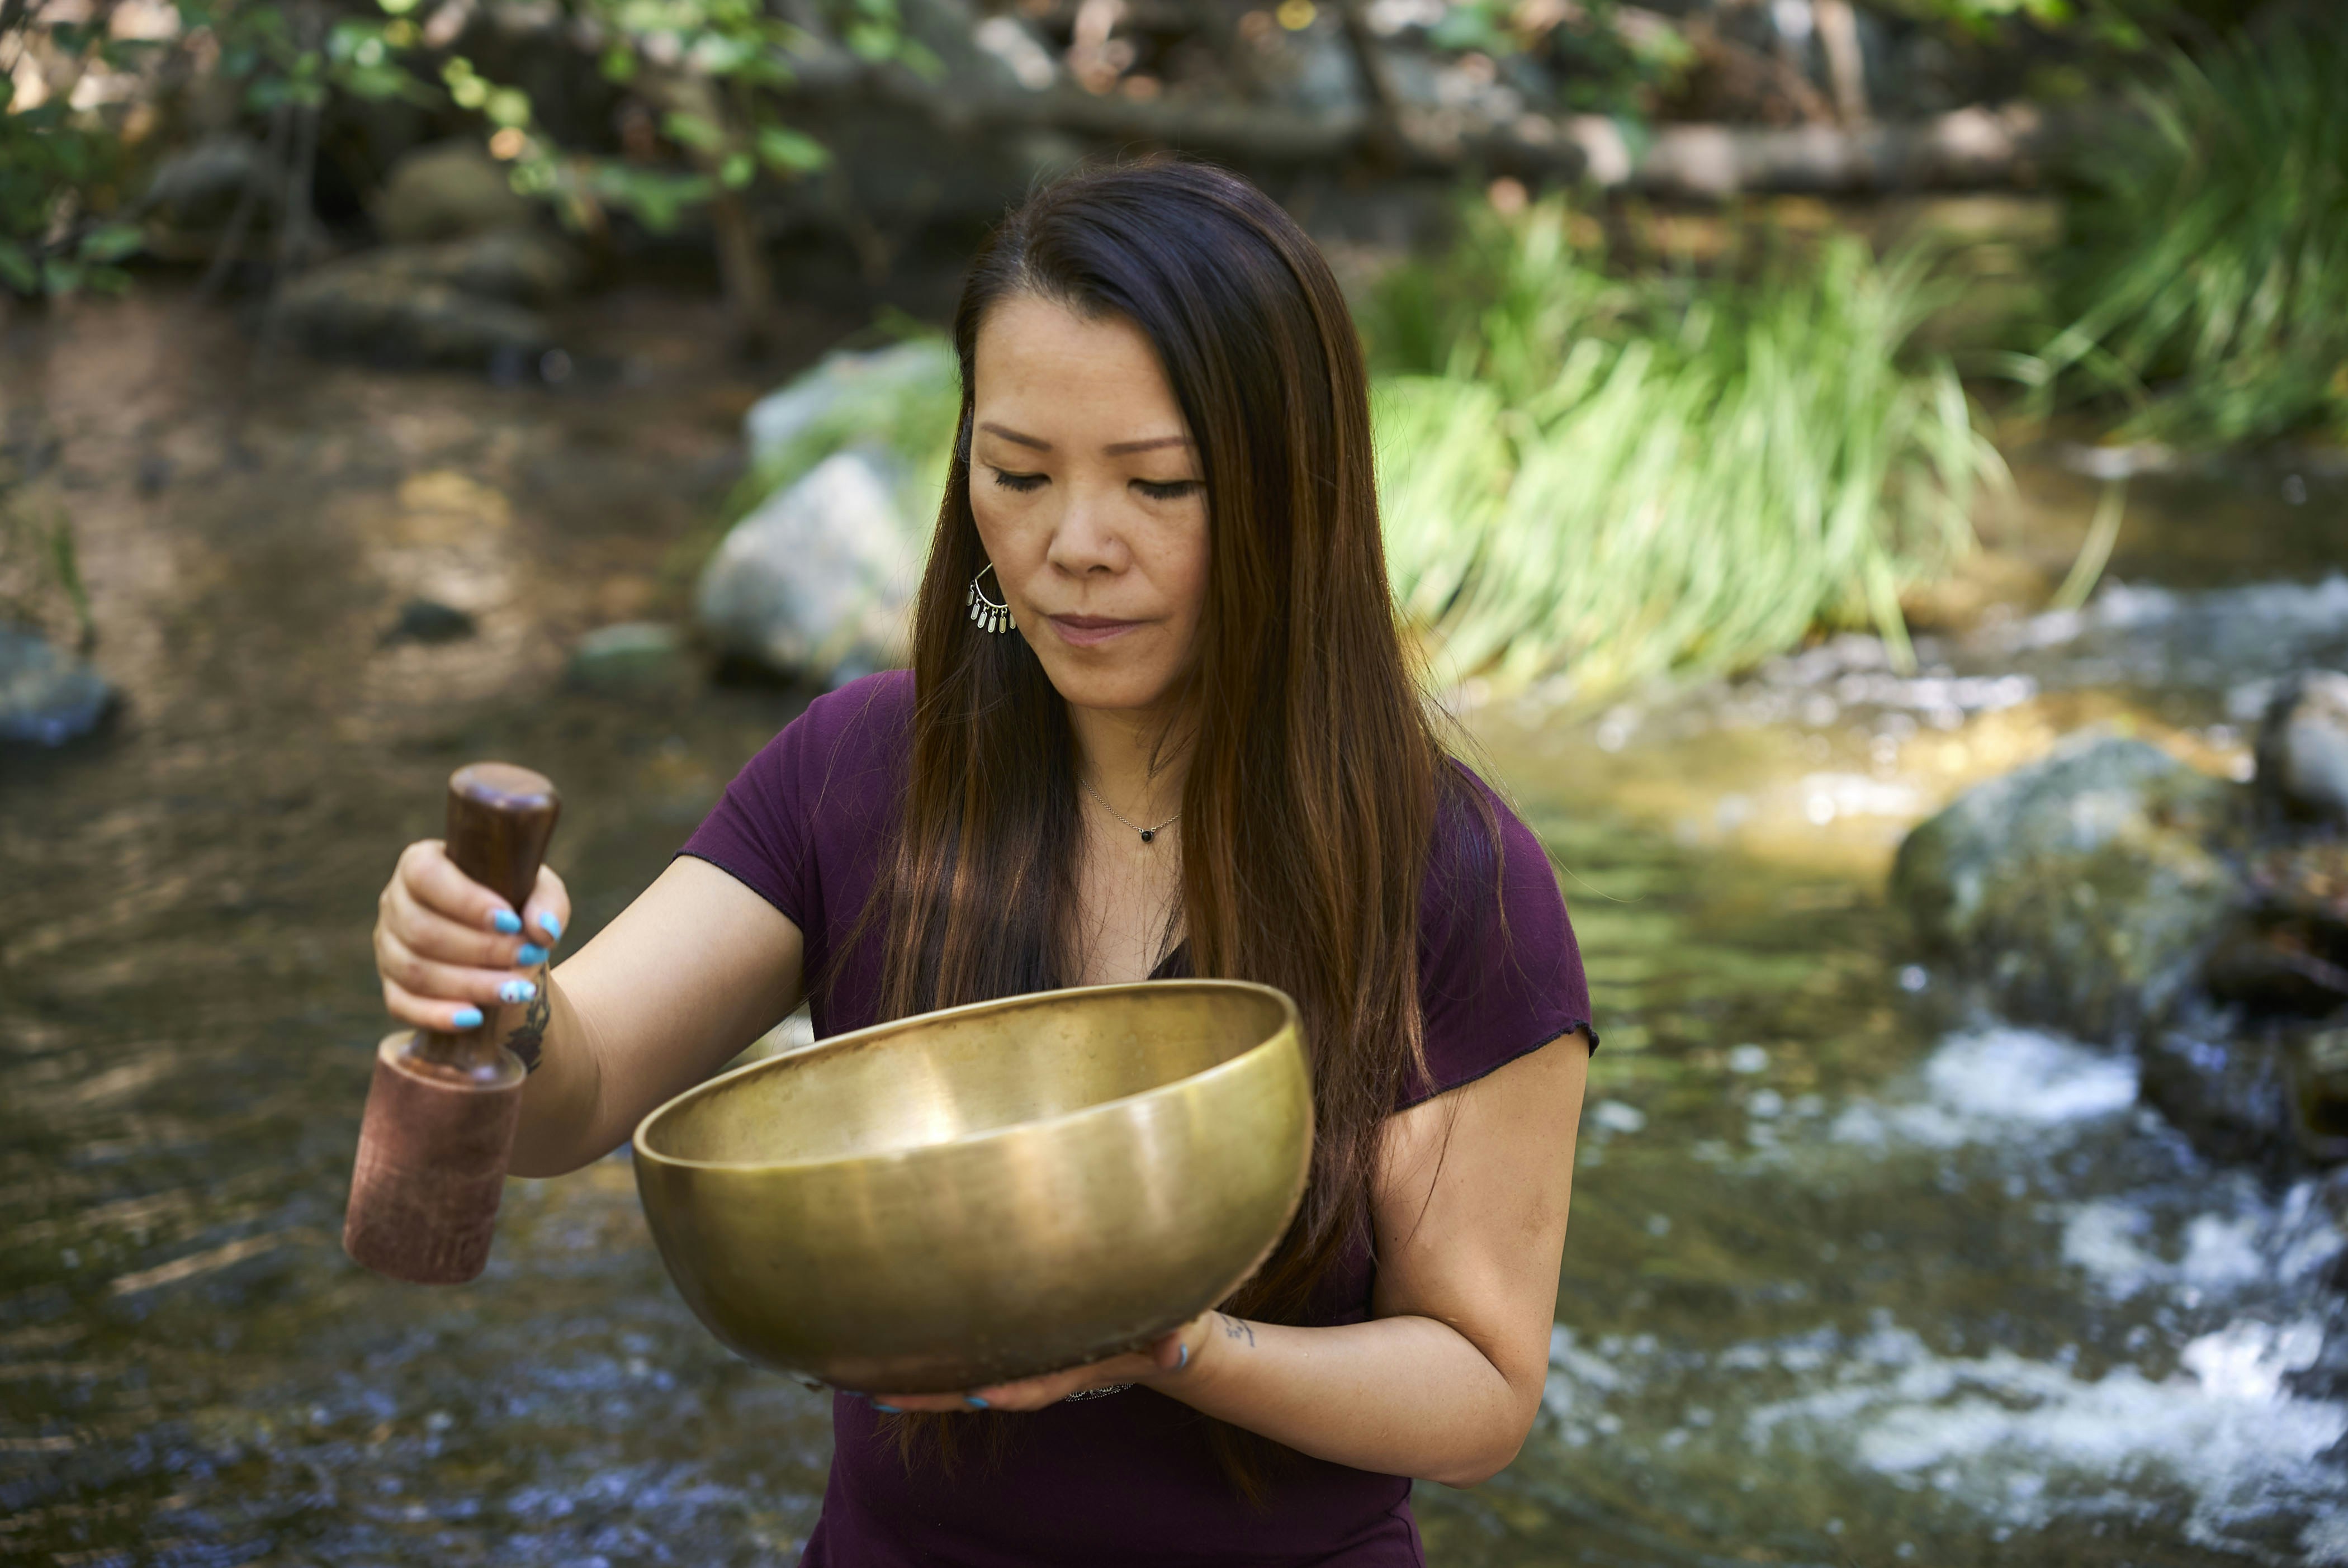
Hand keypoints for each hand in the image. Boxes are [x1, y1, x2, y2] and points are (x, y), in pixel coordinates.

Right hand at [375, 838, 572, 1033]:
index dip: (466, 901)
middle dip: (481, 950)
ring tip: (519, 991)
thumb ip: (547, 903)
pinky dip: (438, 1015)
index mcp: (421, 864)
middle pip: (423, 930)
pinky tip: (475, 1019)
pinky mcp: (392, 986)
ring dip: (470, 985)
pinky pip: (402, 1005)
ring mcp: (388, 947)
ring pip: (415, 971)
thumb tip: (542, 931)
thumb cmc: (516, 904)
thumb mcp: (540, 892)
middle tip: (530, 957)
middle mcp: (395, 903)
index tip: (512, 921)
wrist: (503, 943)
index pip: (426, 875)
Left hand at [863, 1311, 1218, 1413]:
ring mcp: (1031, 1361)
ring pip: (970, 1379)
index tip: (981, 1396)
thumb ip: (1175, 1338)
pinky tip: (897, 1361)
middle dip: (938, 1397)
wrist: (1166, 1347)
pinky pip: (974, 1360)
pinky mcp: (1023, 1345)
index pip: (1037, 1383)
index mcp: (1077, 1366)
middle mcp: (1045, 1369)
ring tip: (874, 1390)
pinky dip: (938, 1365)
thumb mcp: (1178, 1332)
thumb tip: (1178, 1349)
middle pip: (984, 1389)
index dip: (1011, 1390)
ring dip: (925, 1388)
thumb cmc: (1170, 1330)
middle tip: (886, 1399)